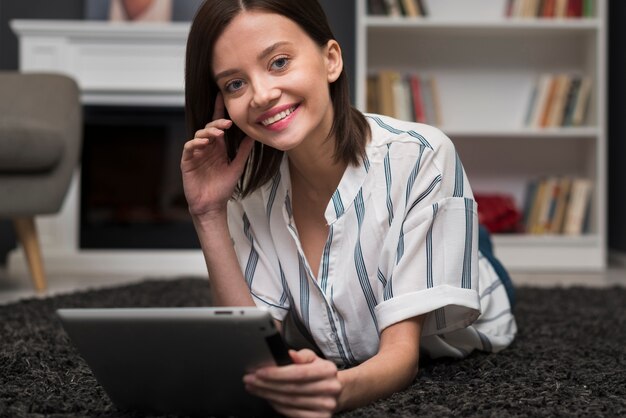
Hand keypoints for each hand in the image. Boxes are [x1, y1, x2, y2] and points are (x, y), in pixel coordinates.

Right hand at [181, 93, 253, 217]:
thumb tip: (253, 136)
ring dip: (208, 132)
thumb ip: (243, 152)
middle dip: (217, 123)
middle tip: (228, 123)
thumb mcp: (237, 167)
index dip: (218, 111)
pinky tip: (204, 143)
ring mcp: (196, 154)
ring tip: (219, 134)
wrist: (212, 205)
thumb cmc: (223, 188)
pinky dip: (196, 143)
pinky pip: (189, 148)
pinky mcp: (187, 162)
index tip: (222, 97)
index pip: (218, 126)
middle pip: (208, 128)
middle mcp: (207, 148)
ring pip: (198, 135)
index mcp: (218, 148)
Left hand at [244, 349, 341, 417]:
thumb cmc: (320, 373)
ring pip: (289, 402)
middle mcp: (329, 389)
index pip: (298, 373)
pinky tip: (267, 397)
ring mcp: (325, 407)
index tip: (258, 371)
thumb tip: (289, 354)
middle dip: (266, 384)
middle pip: (291, 388)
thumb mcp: (314, 358)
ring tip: (254, 388)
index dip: (276, 373)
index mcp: (328, 371)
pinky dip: (276, 405)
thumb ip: (302, 355)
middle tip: (250, 379)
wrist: (337, 391)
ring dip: (267, 395)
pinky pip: (291, 413)